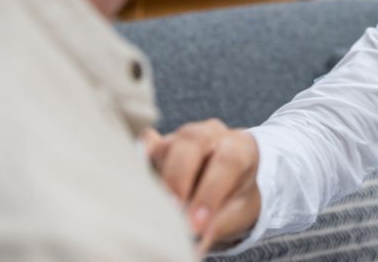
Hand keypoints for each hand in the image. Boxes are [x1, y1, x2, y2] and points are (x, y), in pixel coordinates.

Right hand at [142, 120, 260, 254]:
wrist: (225, 187)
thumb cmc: (234, 199)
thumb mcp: (236, 212)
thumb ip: (218, 223)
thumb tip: (196, 242)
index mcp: (240, 146)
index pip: (228, 160)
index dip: (211, 192)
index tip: (197, 224)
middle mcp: (211, 134)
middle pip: (193, 142)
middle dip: (179, 179)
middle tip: (172, 212)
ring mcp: (182, 136)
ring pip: (166, 146)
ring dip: (159, 177)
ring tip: (156, 207)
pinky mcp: (158, 145)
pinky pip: (144, 150)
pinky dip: (139, 167)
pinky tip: (137, 188)